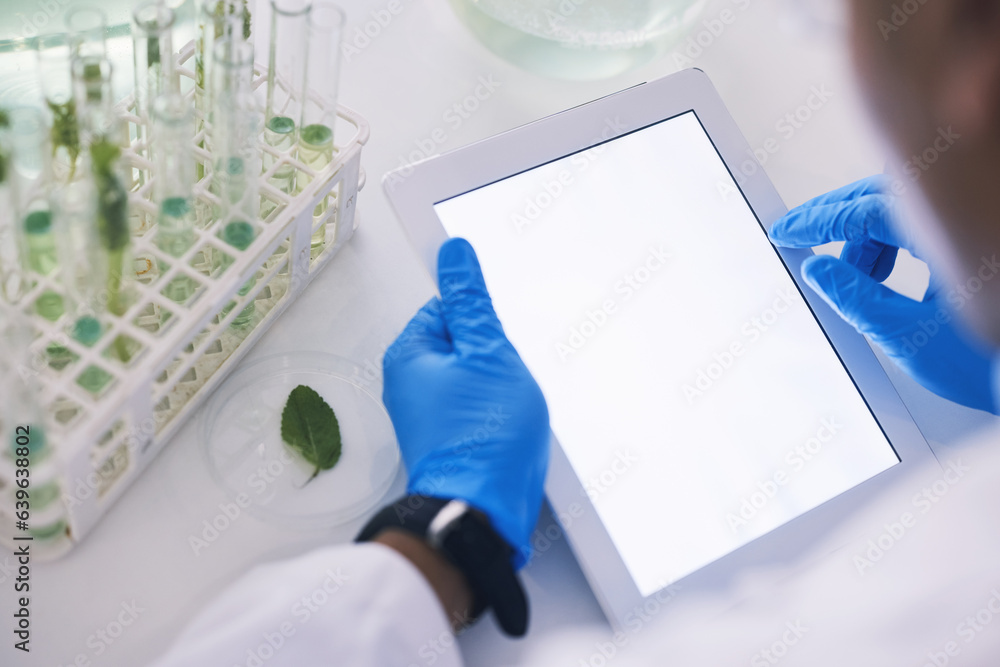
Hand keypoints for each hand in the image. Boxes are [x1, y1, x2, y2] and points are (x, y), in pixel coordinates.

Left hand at [382, 238, 549, 567]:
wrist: (483, 510)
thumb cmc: (484, 438)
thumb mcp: (488, 353)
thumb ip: (472, 301)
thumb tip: (455, 254)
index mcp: (410, 355)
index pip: (447, 306)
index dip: (480, 320)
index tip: (494, 337)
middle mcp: (409, 383)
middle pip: (463, 343)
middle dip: (493, 357)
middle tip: (504, 379)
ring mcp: (427, 414)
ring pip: (474, 377)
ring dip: (499, 386)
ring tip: (507, 408)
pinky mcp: (446, 438)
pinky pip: (475, 406)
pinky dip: (495, 411)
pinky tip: (506, 427)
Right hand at [769, 176, 995, 412]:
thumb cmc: (997, 365)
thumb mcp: (911, 337)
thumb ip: (857, 299)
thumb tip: (819, 270)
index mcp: (955, 233)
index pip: (869, 210)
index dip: (820, 220)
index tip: (789, 231)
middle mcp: (969, 218)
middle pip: (886, 195)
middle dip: (839, 217)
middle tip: (803, 235)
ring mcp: (976, 226)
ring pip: (906, 207)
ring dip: (870, 235)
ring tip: (855, 277)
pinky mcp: (979, 242)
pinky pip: (929, 221)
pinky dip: (898, 241)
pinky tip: (888, 274)